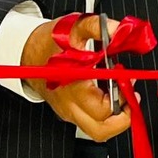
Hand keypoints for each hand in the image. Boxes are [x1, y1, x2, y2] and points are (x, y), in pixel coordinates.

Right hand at [23, 15, 130, 142]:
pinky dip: (105, 114)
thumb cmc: (50, 42)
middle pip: (101, 130)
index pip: (102, 109)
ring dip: (115, 118)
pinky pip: (91, 123)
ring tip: (121, 96)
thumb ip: (99, 27)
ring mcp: (68, 112)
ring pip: (97, 131)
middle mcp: (69, 105)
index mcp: (72, 86)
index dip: (122, 98)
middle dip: (123, 115)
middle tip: (129, 95)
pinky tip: (108, 93)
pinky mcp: (69, 113)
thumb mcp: (74, 26)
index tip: (128, 80)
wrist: (28, 51)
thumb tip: (121, 31)